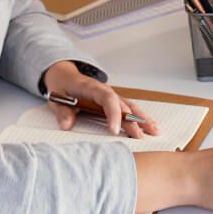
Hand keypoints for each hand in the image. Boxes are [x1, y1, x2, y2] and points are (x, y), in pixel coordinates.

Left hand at [41, 60, 159, 137]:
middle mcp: (106, 91)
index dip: (113, 114)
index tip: (114, 130)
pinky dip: (140, 117)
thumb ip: (62, 112)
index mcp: (92, 88)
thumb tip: (66, 125)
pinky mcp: (113, 102)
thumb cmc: (62, 86)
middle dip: (133, 122)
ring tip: (155, 131)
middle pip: (123, 105)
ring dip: (142, 119)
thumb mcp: (57, 97)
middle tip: (141, 138)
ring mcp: (111, 96)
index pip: (107, 99)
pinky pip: (129, 108)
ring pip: (130, 107)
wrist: (64, 76)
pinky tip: (150, 125)